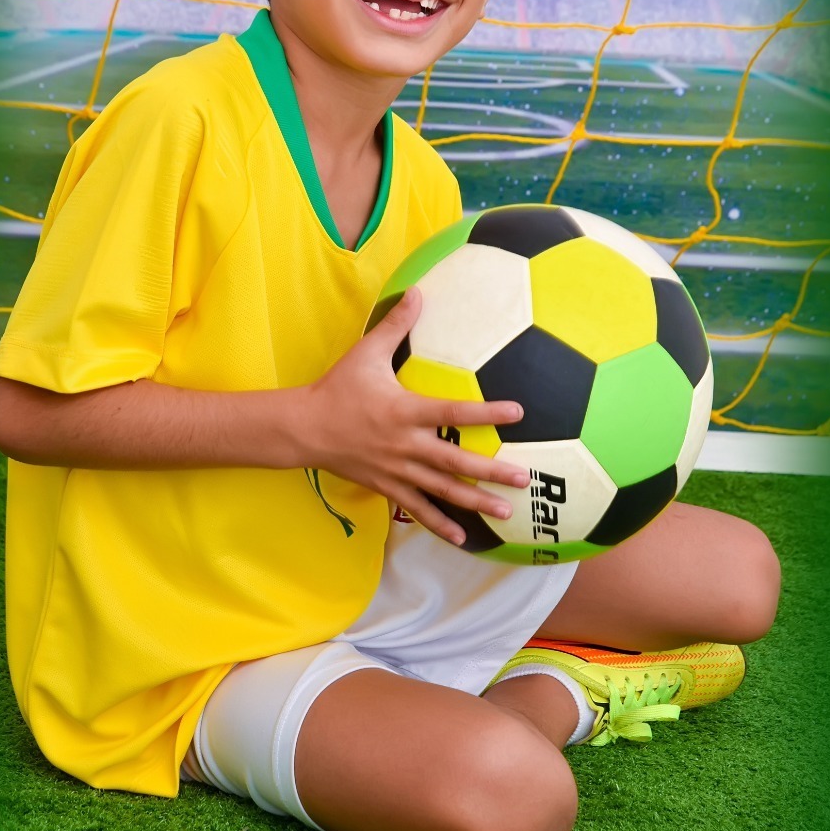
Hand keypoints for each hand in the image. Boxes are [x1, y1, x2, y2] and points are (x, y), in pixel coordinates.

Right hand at [302, 286, 528, 545]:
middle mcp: (406, 444)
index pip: (454, 411)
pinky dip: (439, 524)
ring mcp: (397, 470)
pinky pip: (417, 508)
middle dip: (492, 471)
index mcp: (405, 410)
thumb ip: (395, 324)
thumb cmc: (337, 388)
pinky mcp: (386, 486)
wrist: (304, 428)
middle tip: (525, 479)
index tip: (518, 412)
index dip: (487, 411)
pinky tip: (462, 538)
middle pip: (456, 460)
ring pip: (442, 489)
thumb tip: (417, 291)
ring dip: (475, 502)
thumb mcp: (366, 352)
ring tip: (506, 512)